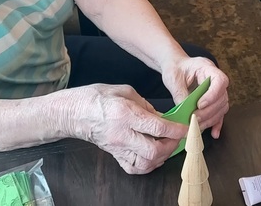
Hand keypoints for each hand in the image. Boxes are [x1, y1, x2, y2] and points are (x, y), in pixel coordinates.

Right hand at [64, 84, 186, 173]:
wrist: (74, 112)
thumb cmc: (98, 97)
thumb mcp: (125, 91)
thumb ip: (146, 105)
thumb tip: (162, 118)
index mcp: (125, 114)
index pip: (157, 127)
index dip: (175, 130)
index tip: (186, 128)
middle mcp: (122, 134)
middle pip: (154, 150)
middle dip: (171, 145)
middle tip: (177, 136)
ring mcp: (117, 148)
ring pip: (146, 163)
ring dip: (162, 156)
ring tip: (167, 145)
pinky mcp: (114, 155)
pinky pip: (134, 168)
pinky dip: (148, 165)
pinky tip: (153, 155)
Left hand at [161, 56, 229, 137]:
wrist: (175, 66)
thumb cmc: (175, 68)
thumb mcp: (173, 78)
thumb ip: (180, 93)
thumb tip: (185, 112)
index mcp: (208, 68)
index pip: (220, 81)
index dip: (213, 95)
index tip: (199, 105)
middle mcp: (216, 79)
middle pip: (222, 98)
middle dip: (208, 111)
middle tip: (194, 119)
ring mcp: (216, 90)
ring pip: (221, 107)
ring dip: (211, 119)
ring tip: (197, 126)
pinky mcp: (213, 100)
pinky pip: (219, 113)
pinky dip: (216, 123)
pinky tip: (213, 133)